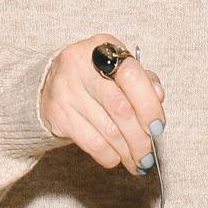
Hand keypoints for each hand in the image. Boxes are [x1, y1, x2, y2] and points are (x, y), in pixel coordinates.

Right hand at [38, 39, 166, 176]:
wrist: (48, 85)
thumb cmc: (94, 78)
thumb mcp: (117, 70)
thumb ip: (142, 81)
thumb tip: (158, 97)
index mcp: (102, 47)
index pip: (132, 76)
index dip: (149, 105)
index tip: (158, 127)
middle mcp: (80, 65)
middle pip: (121, 108)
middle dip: (140, 137)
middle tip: (149, 153)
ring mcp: (66, 90)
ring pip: (108, 130)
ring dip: (128, 151)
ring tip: (138, 160)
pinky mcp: (57, 114)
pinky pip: (92, 142)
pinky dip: (109, 156)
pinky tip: (116, 157)